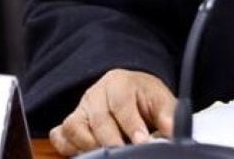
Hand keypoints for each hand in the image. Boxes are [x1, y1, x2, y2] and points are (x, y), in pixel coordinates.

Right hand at [49, 69, 174, 155]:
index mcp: (118, 82)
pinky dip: (69, 147)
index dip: (131, 125)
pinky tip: (86, 153)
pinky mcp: (70, 123)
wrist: (130, 92)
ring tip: (107, 154)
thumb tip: (172, 132)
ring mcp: (79, 108)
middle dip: (112, 140)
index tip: (142, 141)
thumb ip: (168, 116)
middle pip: (98, 119)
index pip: (122, 104)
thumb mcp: (161, 100)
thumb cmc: (145, 97)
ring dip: (90, 145)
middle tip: (125, 153)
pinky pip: (60, 136)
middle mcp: (95, 93)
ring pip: (75, 127)